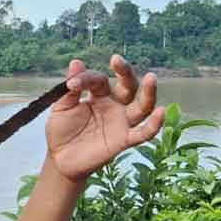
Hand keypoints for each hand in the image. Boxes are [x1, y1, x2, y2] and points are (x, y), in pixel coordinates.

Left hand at [46, 55, 164, 181]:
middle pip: (128, 86)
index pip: (99, 80)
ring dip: (149, 92)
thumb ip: (70, 88)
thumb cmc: (61, 131)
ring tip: (151, 78)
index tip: (72, 85)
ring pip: (142, 106)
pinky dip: (154, 124)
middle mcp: (114, 105)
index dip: (86, 79)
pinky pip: (143, 132)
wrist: (60, 159)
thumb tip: (76, 62)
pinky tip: (160, 112)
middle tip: (117, 61)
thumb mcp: (62, 107)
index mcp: (98, 95)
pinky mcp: (124, 139)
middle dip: (125, 72)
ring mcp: (121, 122)